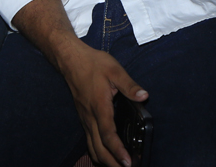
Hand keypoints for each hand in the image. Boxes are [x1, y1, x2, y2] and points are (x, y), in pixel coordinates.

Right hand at [56, 41, 147, 166]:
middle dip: (111, 163)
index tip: (127, 162)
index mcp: (99, 106)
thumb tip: (144, 96)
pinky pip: (89, 140)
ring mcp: (85, 118)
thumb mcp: (114, 70)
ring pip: (92, 146)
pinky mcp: (84, 117)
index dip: (117, 150)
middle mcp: (90, 116)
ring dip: (104, 160)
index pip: (108, 135)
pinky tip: (104, 155)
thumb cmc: (93, 64)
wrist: (71, 60)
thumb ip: (129, 85)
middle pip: (98, 148)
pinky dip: (97, 151)